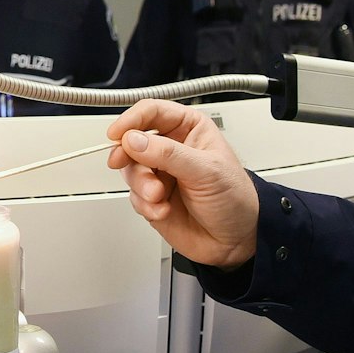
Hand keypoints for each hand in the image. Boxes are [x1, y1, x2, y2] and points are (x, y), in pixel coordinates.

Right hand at [107, 100, 258, 267]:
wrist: (236, 240)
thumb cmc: (235, 198)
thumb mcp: (206, 171)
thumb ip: (168, 154)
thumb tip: (134, 140)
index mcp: (189, 128)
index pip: (152, 112)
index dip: (132, 120)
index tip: (118, 135)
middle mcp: (171, 148)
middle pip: (133, 141)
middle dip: (132, 160)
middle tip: (132, 168)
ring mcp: (160, 173)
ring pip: (130, 170)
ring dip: (142, 186)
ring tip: (159, 197)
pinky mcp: (152, 197)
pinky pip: (133, 196)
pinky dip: (146, 205)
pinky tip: (163, 210)